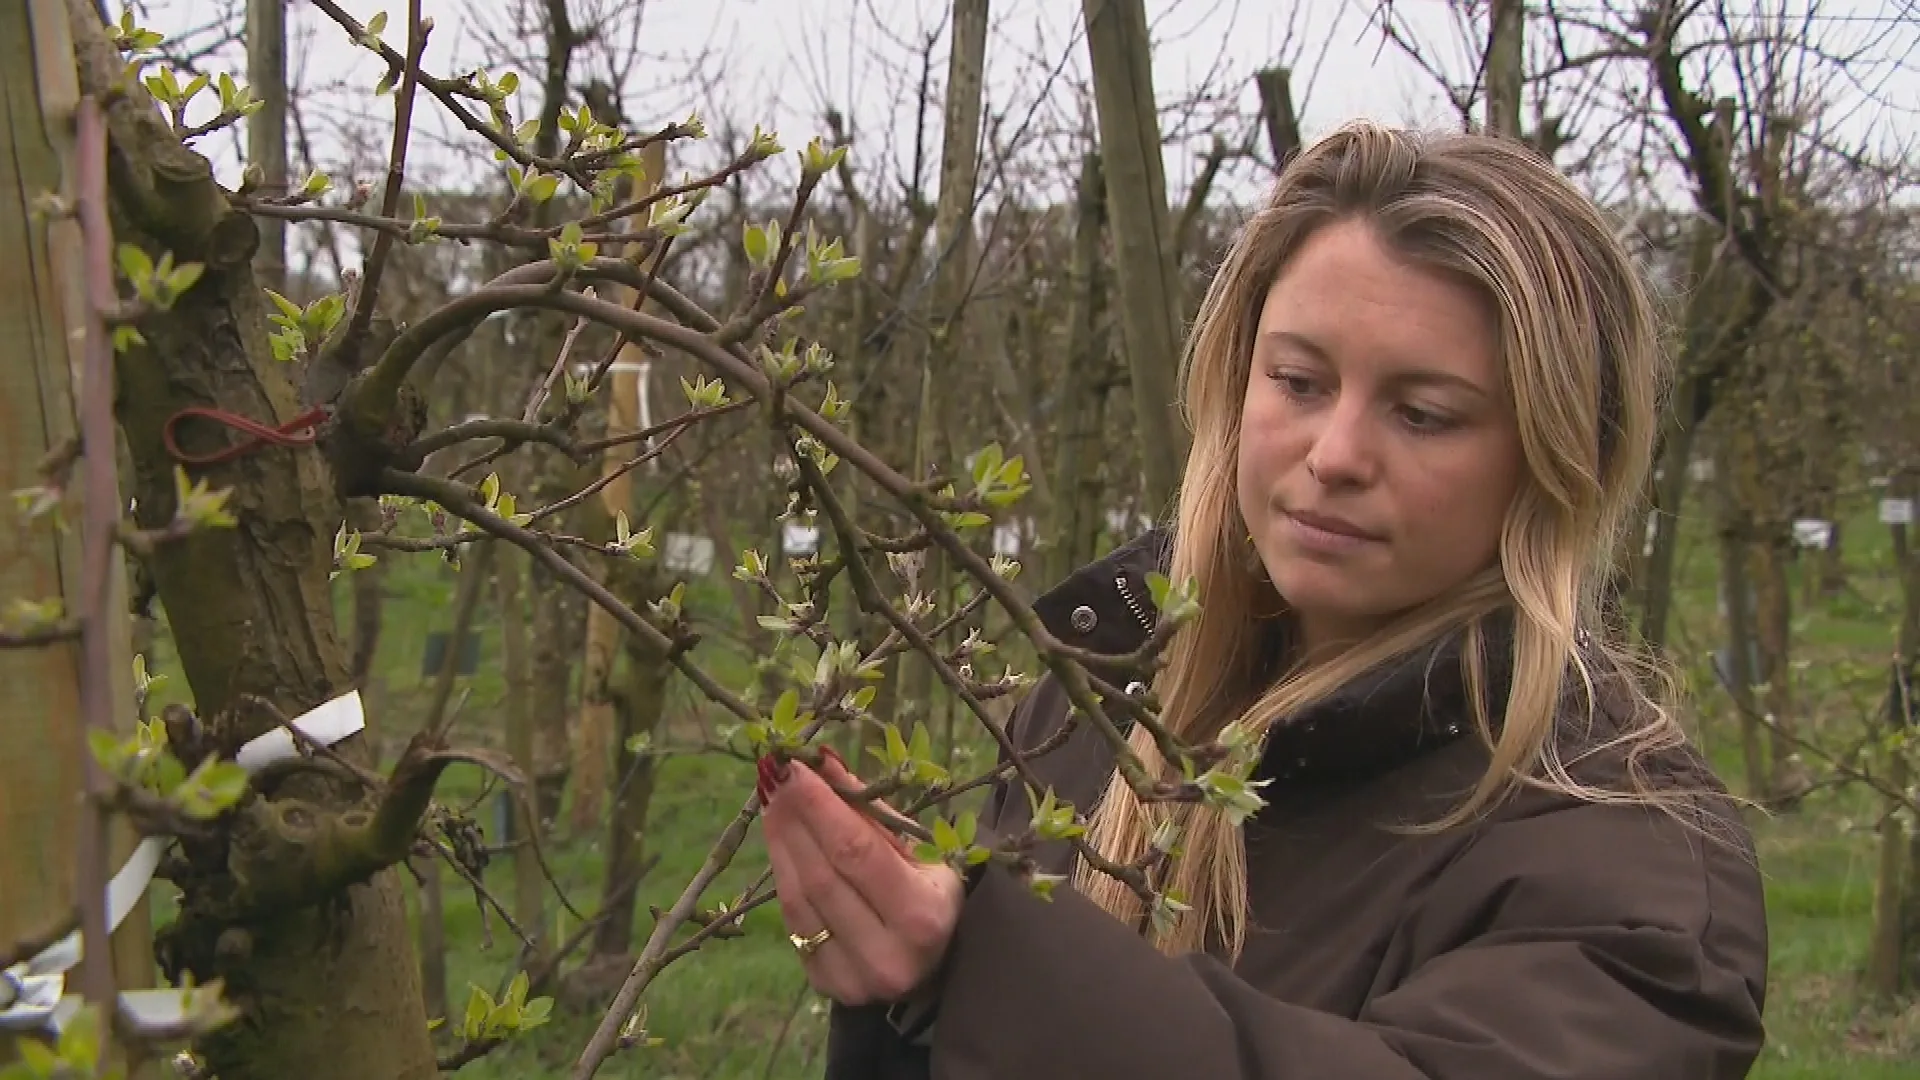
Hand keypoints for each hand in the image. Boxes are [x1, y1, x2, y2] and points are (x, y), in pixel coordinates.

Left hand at [759, 749, 964, 1005]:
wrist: (933, 967)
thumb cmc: (927, 892)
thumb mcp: (915, 848)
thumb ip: (868, 808)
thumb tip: (819, 761)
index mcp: (923, 915)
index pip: (856, 851)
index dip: (818, 806)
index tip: (792, 767)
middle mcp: (888, 954)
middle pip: (821, 874)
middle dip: (793, 818)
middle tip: (774, 776)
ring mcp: (854, 977)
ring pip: (799, 899)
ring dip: (780, 843)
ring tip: (773, 803)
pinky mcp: (827, 985)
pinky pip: (793, 922)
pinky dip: (783, 875)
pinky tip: (780, 842)